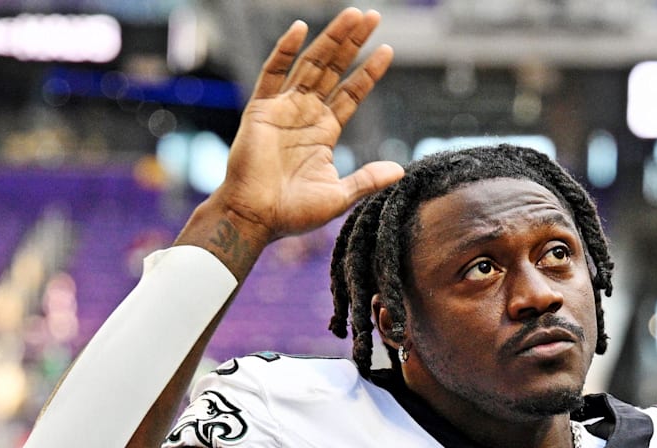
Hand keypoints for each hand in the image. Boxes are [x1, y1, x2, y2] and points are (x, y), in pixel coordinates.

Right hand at [210, 8, 403, 245]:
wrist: (256, 218)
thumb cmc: (293, 212)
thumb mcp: (340, 196)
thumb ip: (367, 179)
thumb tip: (400, 170)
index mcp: (324, 132)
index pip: (351, 93)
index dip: (368, 72)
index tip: (388, 50)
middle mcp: (305, 114)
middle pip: (334, 70)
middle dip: (353, 43)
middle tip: (373, 16)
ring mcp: (283, 109)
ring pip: (311, 64)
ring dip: (331, 39)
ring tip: (353, 15)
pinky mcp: (261, 109)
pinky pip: (273, 73)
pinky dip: (285, 50)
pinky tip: (301, 29)